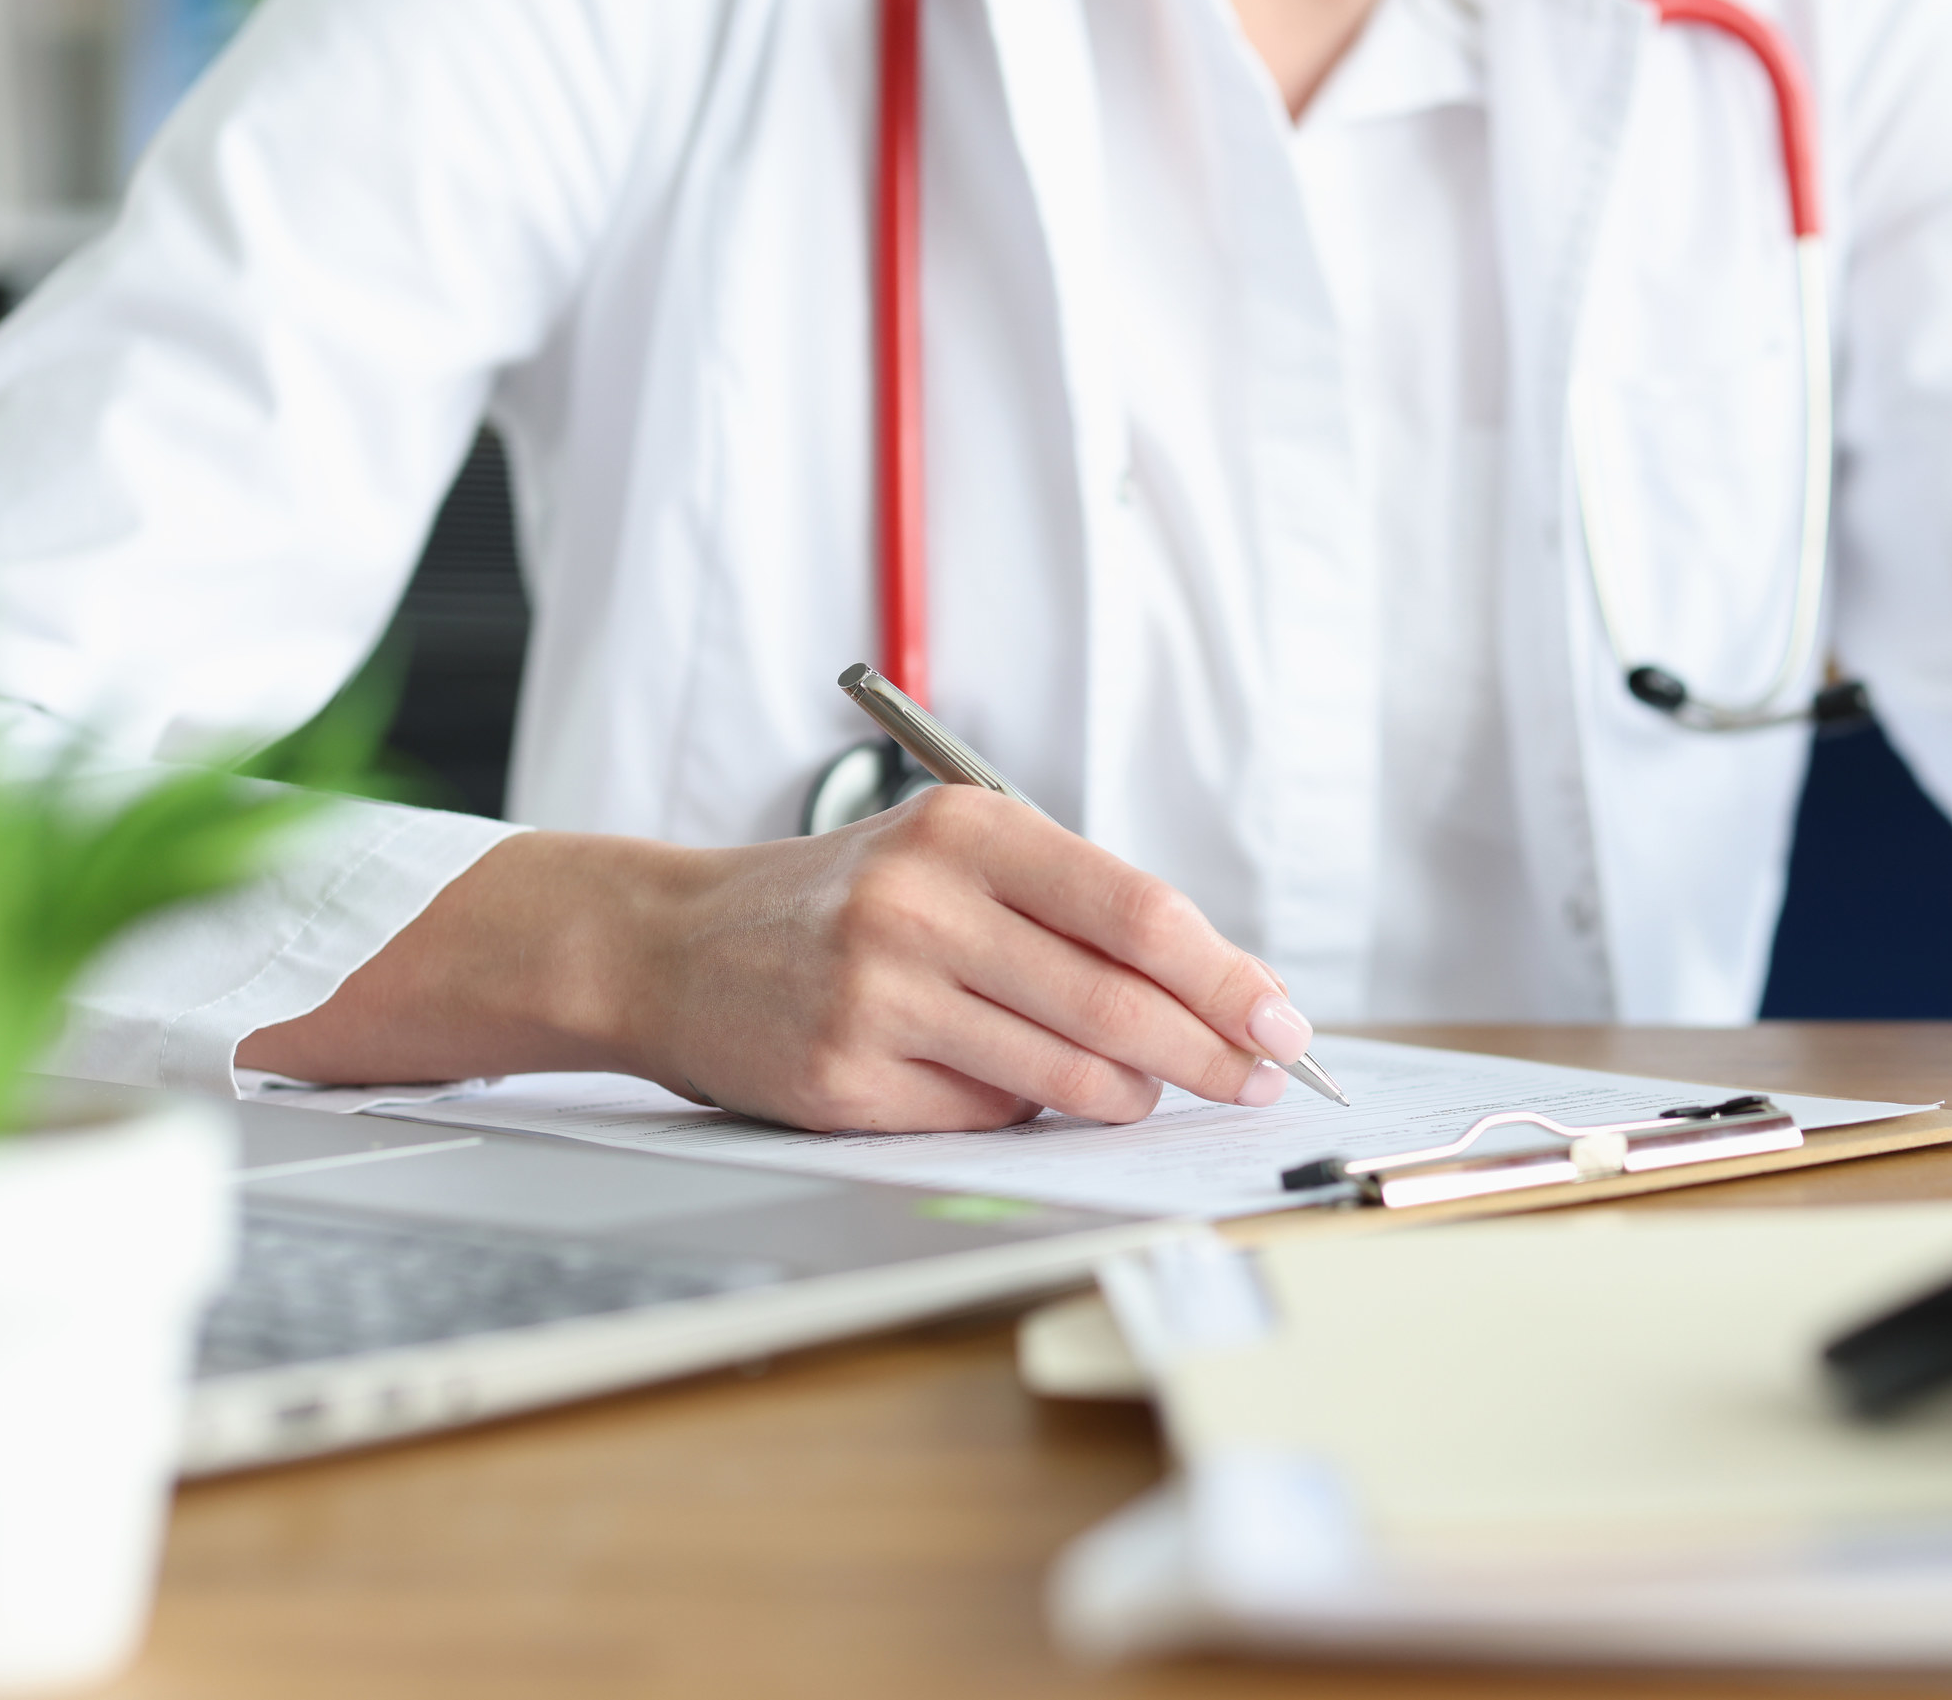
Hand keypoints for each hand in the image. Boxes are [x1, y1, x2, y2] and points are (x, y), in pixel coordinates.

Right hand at [237, 787, 1309, 1131]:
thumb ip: (1066, 910)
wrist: (669, 945)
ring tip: (1137, 1088)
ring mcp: (878, 996)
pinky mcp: (843, 1080)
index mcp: (966, 831)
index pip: (1136, 910)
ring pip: (1064, 1076)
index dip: (1225, 976)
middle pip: (1115, 1003)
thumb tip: (1215, 994)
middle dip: (1207, 1053)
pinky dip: (1022, 1113)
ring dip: (1124, 1094)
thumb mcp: (949, 859)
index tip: (1281, 1021)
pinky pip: (986, 1120)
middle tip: (1254, 1080)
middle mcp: (921, 905)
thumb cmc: (839, 903)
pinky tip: (1004, 1087)